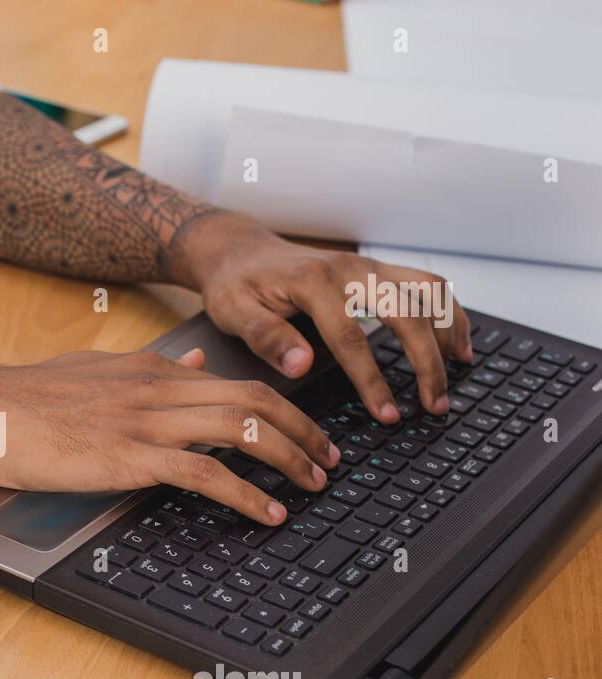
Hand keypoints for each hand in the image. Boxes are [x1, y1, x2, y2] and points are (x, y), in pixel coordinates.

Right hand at [0, 348, 339, 525]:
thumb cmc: (26, 400)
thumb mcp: (96, 371)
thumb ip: (150, 369)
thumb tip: (195, 366)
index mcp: (150, 369)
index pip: (234, 381)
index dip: (282, 406)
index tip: (305, 430)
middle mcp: (156, 388)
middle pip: (254, 399)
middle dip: (303, 429)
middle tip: (331, 458)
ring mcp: (144, 421)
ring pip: (240, 429)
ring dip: (288, 458)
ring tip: (314, 484)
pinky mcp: (127, 456)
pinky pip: (203, 473)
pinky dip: (245, 494)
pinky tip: (267, 512)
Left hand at [175, 210, 473, 423]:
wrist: (240, 250)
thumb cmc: (235, 284)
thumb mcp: (234, 312)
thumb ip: (266, 337)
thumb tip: (302, 366)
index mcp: (313, 282)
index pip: (351, 338)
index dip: (372, 380)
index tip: (387, 414)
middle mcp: (349, 268)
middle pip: (406, 313)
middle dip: (426, 362)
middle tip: (434, 405)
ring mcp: (368, 266)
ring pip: (428, 293)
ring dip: (449, 332)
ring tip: (458, 374)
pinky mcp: (377, 270)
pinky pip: (427, 285)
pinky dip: (450, 311)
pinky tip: (458, 342)